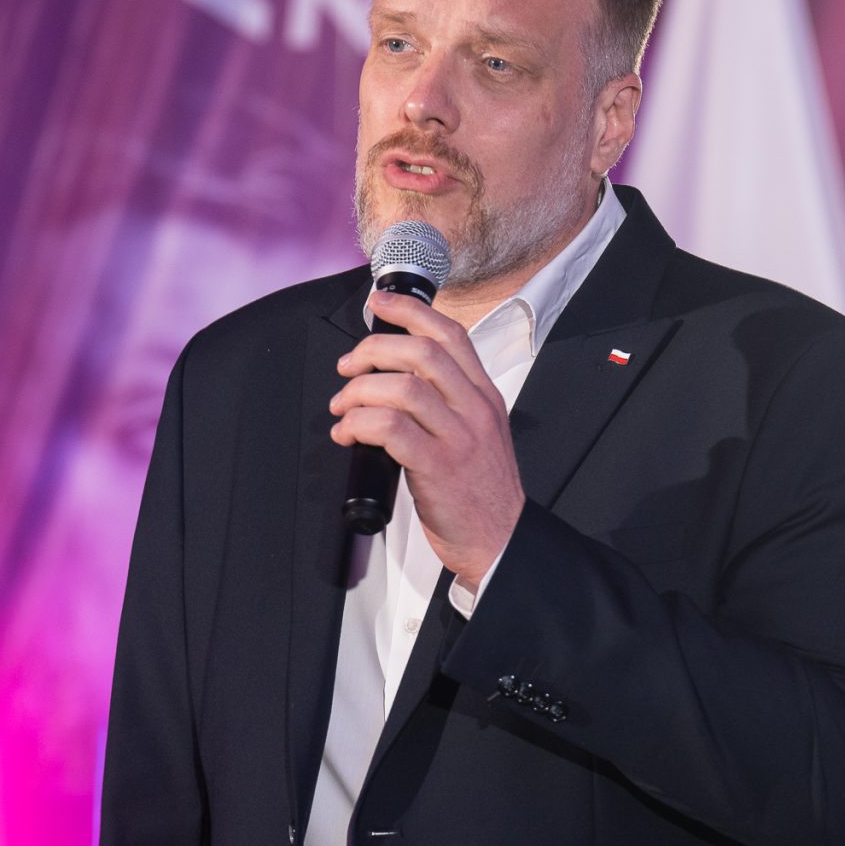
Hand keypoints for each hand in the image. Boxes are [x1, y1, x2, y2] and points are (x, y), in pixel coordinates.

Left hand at [331, 290, 523, 587]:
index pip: (449, 335)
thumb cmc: (481, 491)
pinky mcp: (437, 467)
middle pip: (420, 353)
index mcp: (484, 395)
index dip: (409, 311)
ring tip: (343, 407)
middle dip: (372, 350)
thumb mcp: (479, 433)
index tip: (379, 304)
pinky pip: (389, 428)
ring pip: (401, 387)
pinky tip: (348, 434)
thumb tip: (393, 377)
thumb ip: (449, 402)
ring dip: (359, 391)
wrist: (501, 540)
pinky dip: (358, 424)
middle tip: (348, 367)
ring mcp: (458, 437)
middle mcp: (474, 409)